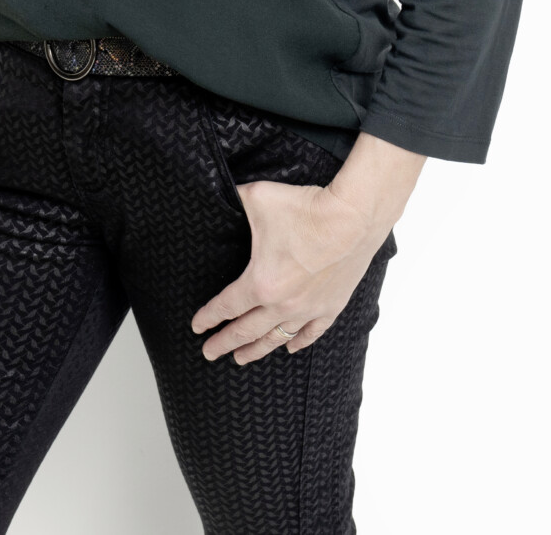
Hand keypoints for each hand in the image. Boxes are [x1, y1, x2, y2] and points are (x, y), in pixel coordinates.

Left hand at [190, 133, 424, 363]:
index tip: (197, 327)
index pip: (226, 306)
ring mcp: (308, 309)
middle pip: (246, 331)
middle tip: (209, 353)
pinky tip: (288, 347)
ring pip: (276, 338)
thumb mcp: (258, 199)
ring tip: (242, 359)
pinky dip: (297, 342)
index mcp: (260, 283)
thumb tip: (221, 192)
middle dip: (224, 343)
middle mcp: (282, 303)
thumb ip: (234, 199)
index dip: (208, 317)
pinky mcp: (331, 306)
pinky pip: (311, 333)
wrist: (353, 217)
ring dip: (256, 349)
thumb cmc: (307, 209)